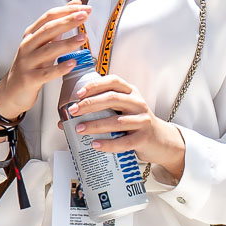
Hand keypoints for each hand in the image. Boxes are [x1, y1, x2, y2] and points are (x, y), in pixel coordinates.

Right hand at [0, 2, 91, 120]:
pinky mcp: (29, 79)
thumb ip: (58, 25)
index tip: (84, 8)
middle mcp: (27, 46)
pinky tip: (72, 63)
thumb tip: (75, 5)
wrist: (11, 91)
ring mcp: (27, 62)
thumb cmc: (31, 65)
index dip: (66, 11)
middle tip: (84, 15)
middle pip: (48, 30)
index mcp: (31, 35)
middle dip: (67, 21)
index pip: (48, 17)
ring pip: (48, 50)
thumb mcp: (42, 44)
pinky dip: (59, 68)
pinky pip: (46, 73)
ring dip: (67, 43)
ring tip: (83, 38)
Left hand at [68, 75, 186, 178]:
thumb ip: (99, 111)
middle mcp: (137, 103)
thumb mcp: (122, 111)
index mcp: (131, 92)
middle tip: (73, 110)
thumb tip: (64, 121)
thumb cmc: (135, 123)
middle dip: (90, 104)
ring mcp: (142, 120)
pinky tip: (95, 144)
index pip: (113, 82)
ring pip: (117, 121)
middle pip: (113, 99)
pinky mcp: (144, 138)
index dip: (95, 85)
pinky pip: (124, 142)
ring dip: (95, 125)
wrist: (161, 141)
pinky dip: (108, 143)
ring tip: (79, 129)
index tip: (79, 92)